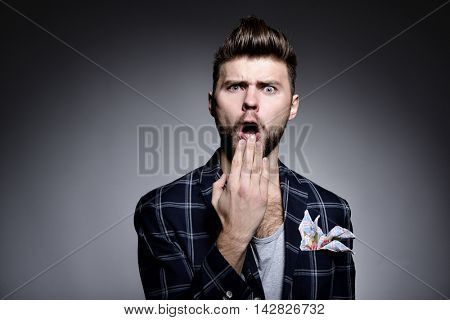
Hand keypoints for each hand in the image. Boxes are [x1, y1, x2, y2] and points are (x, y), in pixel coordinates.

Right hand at [211, 134, 269, 270]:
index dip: (240, 151)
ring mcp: (255, 192)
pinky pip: (264, 179)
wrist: (238, 231)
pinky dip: (264, 168)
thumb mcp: (215, 200)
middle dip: (250, 148)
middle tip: (252, 137)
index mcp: (232, 186)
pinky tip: (264, 159)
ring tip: (259, 143)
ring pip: (257, 169)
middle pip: (248, 162)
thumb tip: (224, 175)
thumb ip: (217, 185)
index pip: (237, 163)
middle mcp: (244, 187)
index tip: (242, 141)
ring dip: (258, 154)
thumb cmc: (226, 216)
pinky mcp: (263, 197)